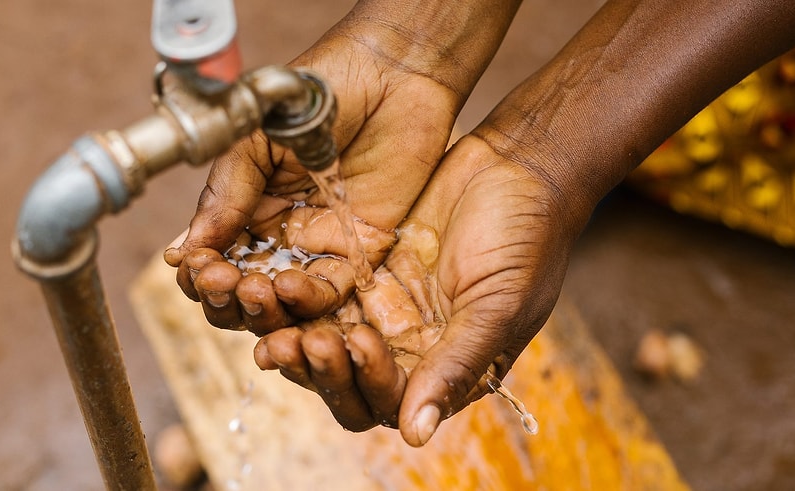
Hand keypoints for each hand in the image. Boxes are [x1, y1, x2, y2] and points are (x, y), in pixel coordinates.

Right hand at [164, 1, 520, 334]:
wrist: (391, 74)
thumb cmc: (319, 93)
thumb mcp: (257, 139)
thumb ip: (227, 192)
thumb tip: (186, 248)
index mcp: (245, 209)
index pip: (213, 261)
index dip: (200, 274)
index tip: (196, 268)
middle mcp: (280, 235)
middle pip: (243, 296)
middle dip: (227, 299)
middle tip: (224, 282)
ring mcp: (320, 246)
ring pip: (284, 305)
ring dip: (264, 308)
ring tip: (255, 289)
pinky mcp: (362, 251)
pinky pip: (332, 293)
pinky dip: (309, 300)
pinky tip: (290, 286)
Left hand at [253, 135, 580, 445]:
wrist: (517, 167)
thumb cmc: (527, 240)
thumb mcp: (499, 306)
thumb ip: (457, 366)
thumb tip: (415, 436)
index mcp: (442, 370)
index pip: (388, 401)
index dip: (365, 382)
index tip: (358, 340)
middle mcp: (404, 348)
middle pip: (342, 379)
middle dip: (315, 366)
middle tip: (290, 340)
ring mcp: (378, 309)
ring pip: (320, 337)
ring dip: (290, 331)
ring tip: (268, 305)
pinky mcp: (359, 271)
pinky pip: (316, 291)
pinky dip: (291, 293)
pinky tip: (268, 279)